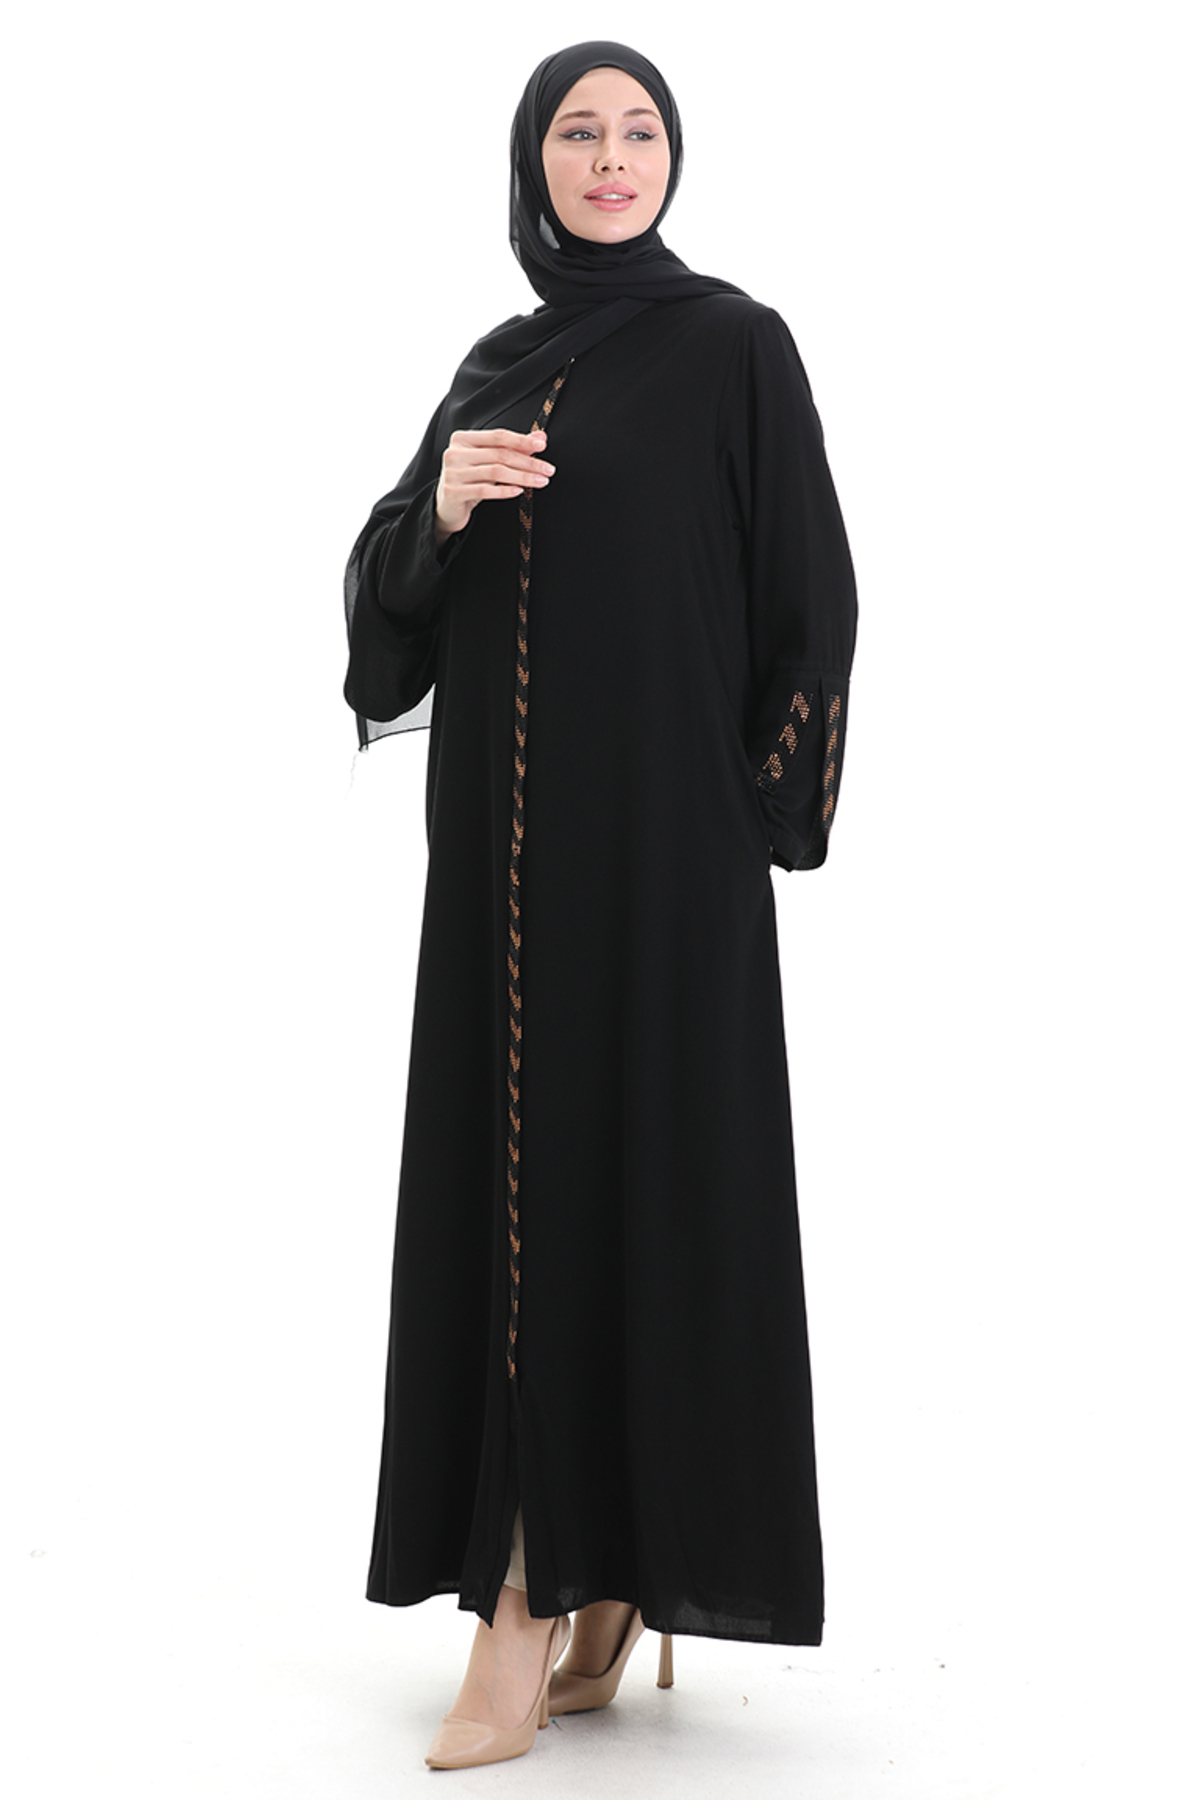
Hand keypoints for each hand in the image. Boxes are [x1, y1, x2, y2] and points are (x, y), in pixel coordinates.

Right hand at [434, 429, 555, 545]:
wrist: (447, 506)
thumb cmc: (470, 480)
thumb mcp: (490, 462)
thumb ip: (513, 448)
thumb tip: (540, 437)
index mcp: (462, 439)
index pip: (498, 436)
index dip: (522, 440)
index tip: (542, 446)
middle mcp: (455, 453)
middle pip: (500, 454)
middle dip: (528, 462)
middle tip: (548, 469)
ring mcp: (453, 473)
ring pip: (495, 472)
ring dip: (522, 477)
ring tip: (540, 481)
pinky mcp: (453, 492)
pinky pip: (485, 490)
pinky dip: (504, 491)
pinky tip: (519, 491)